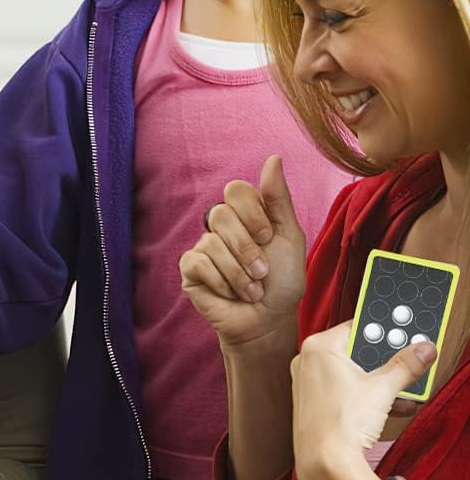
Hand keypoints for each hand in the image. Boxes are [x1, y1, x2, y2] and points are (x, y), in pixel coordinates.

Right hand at [179, 155, 306, 350]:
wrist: (269, 320)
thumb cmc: (283, 281)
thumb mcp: (289, 236)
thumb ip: (278, 198)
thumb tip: (273, 158)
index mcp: (245, 214)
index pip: (236, 190)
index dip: (252, 214)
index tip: (267, 237)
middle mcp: (221, 226)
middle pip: (221, 215)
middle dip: (247, 248)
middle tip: (262, 270)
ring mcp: (203, 246)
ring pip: (212, 244)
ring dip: (239, 274)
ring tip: (251, 290)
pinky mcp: (190, 269)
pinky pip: (199, 264)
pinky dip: (222, 282)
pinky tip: (230, 294)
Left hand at [292, 321, 436, 479]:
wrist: (325, 464)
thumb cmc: (342, 422)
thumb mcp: (382, 389)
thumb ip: (405, 366)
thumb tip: (422, 349)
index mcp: (318, 347)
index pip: (357, 328)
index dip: (384, 333)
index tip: (404, 337)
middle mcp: (307, 361)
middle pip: (355, 353)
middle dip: (385, 364)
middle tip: (408, 365)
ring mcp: (307, 383)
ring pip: (352, 375)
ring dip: (381, 383)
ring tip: (407, 392)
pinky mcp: (312, 403)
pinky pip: (343, 391)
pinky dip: (366, 396)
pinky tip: (392, 407)